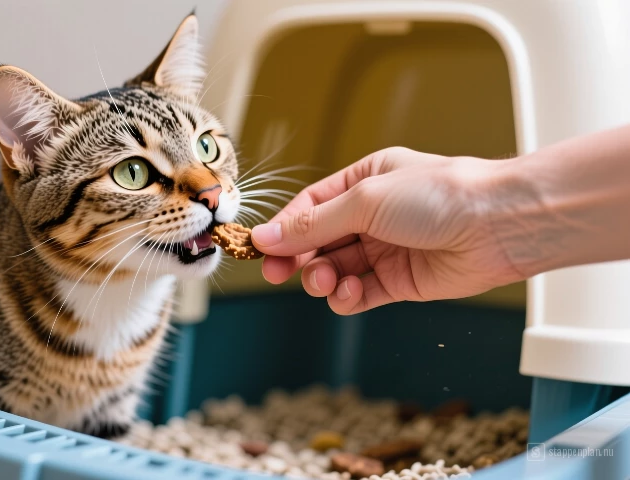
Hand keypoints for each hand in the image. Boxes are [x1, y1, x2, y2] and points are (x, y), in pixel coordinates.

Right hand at [251, 147, 525, 314]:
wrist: (500, 226)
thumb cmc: (442, 196)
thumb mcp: (365, 200)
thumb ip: (313, 224)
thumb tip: (267, 236)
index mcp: (363, 181)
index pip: (309, 207)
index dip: (283, 229)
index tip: (260, 250)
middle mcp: (372, 215)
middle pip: (318, 241)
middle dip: (298, 259)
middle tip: (279, 274)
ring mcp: (386, 249)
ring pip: (335, 270)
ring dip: (323, 279)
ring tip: (327, 281)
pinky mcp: (400, 282)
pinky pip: (359, 294)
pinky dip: (347, 298)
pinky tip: (350, 293)